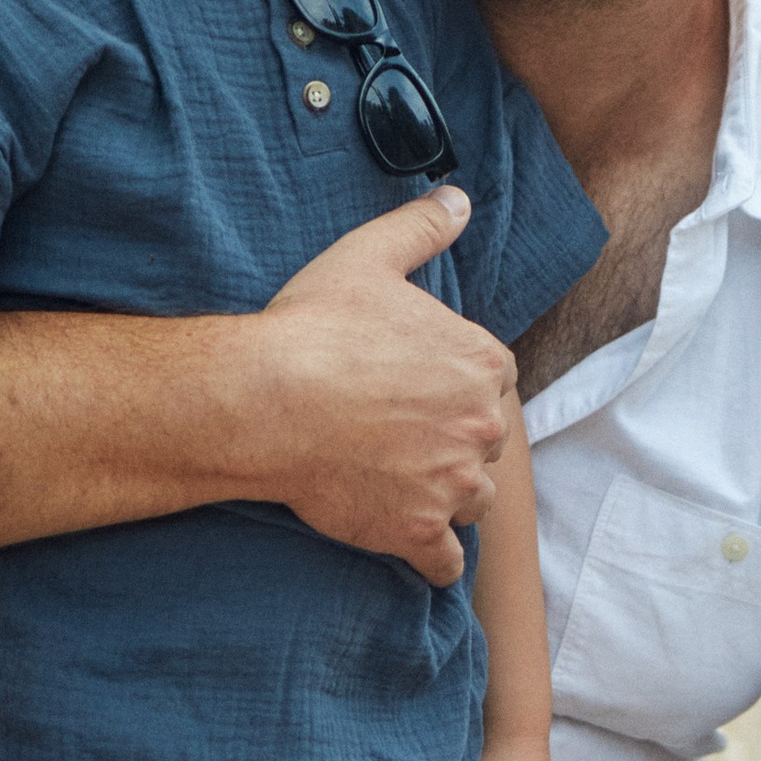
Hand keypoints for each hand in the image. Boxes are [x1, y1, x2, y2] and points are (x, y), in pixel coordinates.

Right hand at [257, 191, 514, 583]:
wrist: (266, 401)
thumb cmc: (314, 327)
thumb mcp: (369, 258)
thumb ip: (422, 228)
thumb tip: (458, 199)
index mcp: (480, 363)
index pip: (494, 382)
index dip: (457, 387)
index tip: (420, 391)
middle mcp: (479, 427)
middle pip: (485, 443)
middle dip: (453, 442)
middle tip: (401, 437)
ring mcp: (453, 485)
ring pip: (474, 501)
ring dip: (447, 497)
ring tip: (402, 487)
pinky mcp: (418, 533)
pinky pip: (445, 562)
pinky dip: (432, 558)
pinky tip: (409, 545)